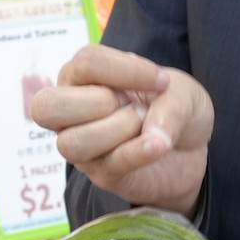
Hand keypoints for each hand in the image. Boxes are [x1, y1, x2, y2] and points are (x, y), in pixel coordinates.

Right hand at [23, 45, 211, 216]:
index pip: (84, 64)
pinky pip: (108, 164)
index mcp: (82, 78)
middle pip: (47, 106)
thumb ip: (170, 103)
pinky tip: (159, 145)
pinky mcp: (102, 175)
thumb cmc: (173, 108)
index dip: (123, 69)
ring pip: (70, 143)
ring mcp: (82, 148)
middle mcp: (71, 112)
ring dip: (117, 129)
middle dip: (98, 102)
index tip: (162, 81)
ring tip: (145, 127)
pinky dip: (137, 152)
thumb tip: (151, 134)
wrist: (192, 150)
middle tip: (135, 107)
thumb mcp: (182, 92)